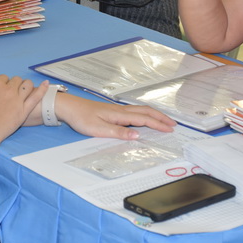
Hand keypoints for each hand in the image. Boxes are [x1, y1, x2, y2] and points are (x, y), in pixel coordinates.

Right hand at [0, 75, 47, 147]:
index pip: (3, 78)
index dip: (1, 83)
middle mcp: (8, 90)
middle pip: (15, 80)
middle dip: (13, 84)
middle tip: (9, 93)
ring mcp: (18, 100)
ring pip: (27, 85)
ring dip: (25, 85)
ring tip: (23, 90)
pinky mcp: (24, 111)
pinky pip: (36, 97)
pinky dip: (42, 89)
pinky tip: (46, 84)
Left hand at [56, 94, 175, 139]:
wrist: (69, 107)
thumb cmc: (81, 118)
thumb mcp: (98, 129)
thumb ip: (118, 132)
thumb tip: (137, 135)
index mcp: (120, 114)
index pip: (144, 119)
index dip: (158, 124)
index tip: (170, 129)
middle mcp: (121, 110)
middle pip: (146, 112)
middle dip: (161, 118)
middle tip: (173, 124)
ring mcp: (117, 110)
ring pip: (141, 111)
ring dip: (154, 115)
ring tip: (163, 121)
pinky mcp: (113, 112)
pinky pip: (134, 112)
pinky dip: (145, 115)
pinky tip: (144, 120)